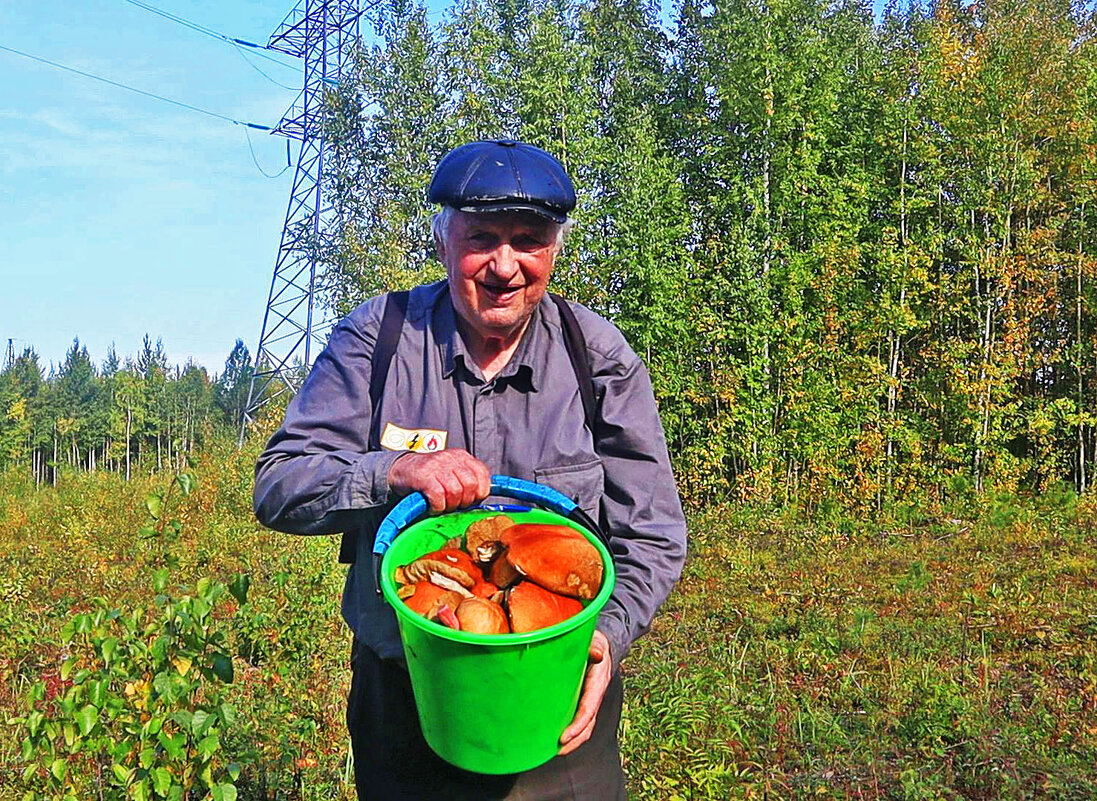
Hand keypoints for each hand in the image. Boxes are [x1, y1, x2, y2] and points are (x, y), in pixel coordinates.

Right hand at [387, 449, 490, 512]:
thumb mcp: (452, 472)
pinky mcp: (424, 476)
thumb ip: (467, 481)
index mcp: (462, 457)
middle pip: (471, 485)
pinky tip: (433, 506)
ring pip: (455, 492)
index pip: (483, 474)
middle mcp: (451, 458)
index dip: (480, 492)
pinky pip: (438, 497)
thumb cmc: (429, 475)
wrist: (401, 469)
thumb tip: (480, 500)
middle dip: (465, 501)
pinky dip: (437, 507)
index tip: (472, 500)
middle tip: (455, 505)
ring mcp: (437, 466)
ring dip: (450, 505)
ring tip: (443, 505)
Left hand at [559, 629, 612, 754]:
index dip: (577, 725)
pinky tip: (558, 737)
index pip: (588, 709)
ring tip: (556, 750)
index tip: (564, 737)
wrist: (603, 644)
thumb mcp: (596, 641)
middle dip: (575, 740)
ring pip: (585, 725)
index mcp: (598, 683)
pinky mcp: (584, 700)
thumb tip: (597, 654)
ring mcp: (591, 699)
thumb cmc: (596, 642)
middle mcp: (596, 695)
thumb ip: (594, 647)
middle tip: (557, 750)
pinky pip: (581, 719)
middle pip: (588, 724)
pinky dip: (572, 731)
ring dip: (573, 740)